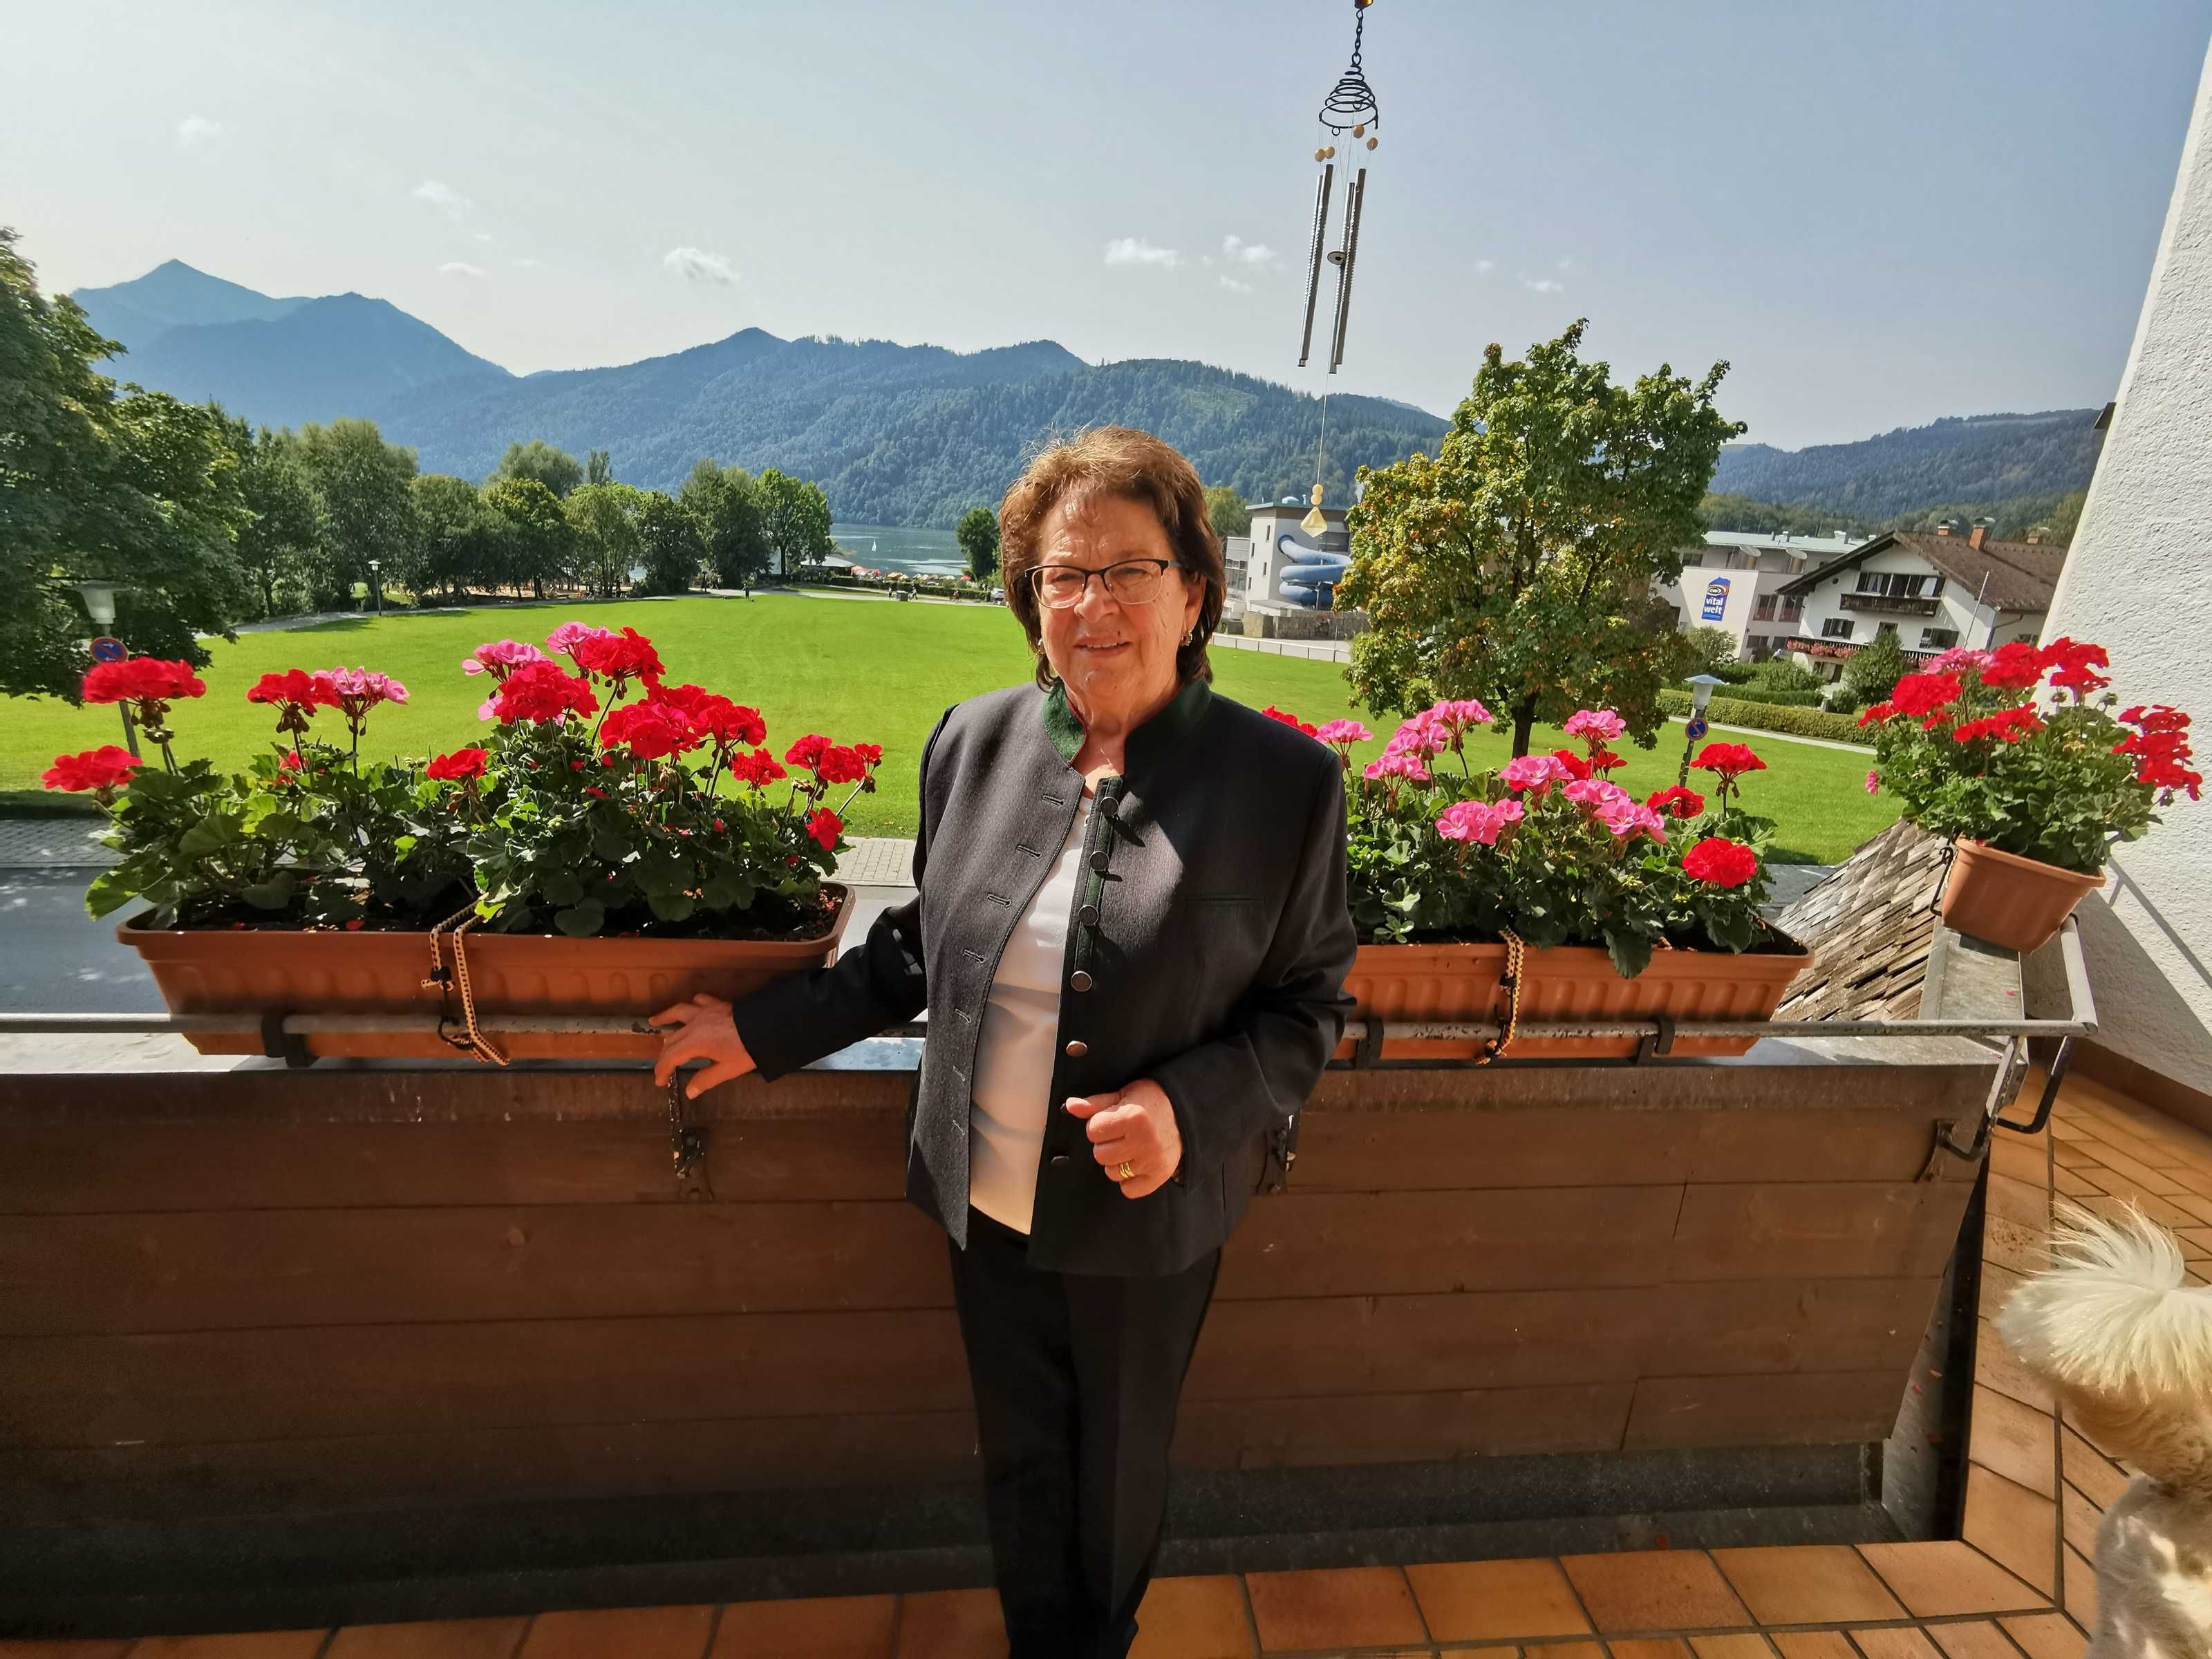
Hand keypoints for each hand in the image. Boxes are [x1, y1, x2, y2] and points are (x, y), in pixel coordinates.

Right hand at [651, 993, 755, 1097]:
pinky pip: (698, 1001)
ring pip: (679, 1012)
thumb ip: (706, 1080)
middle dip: (664, 1053)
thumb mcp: (727, 1070)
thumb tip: (690, 1092)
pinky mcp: (717, 1004)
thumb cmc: (748, 1050)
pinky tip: (690, 1008)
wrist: (768, 1026)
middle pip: (672, 1038)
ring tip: (655, 1021)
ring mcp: (705, 1011)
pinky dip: (691, 1005)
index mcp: (695, 1042)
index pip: (671, 1057)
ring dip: (666, 1017)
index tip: (660, 1081)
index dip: (662, 1070)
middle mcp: (695, 1024)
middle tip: (662, 1066)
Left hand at [1065, 1078, 1182, 1199]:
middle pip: (1099, 1154)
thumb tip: (1070, 1106)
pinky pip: (1128, 1189)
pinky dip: (1128, 1180)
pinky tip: (1135, 1163)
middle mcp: (1143, 1141)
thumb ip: (1095, 1104)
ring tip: (1130, 1147)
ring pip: (1111, 1172)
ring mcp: (1152, 1161)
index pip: (1092, 1131)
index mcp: (1133, 1118)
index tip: (1112, 1120)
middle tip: (1122, 1134)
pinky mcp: (1159, 1176)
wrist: (1183, 1112)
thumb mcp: (1122, 1095)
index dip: (1099, 1124)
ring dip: (1116, 1161)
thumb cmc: (1149, 1102)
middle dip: (1106, 1143)